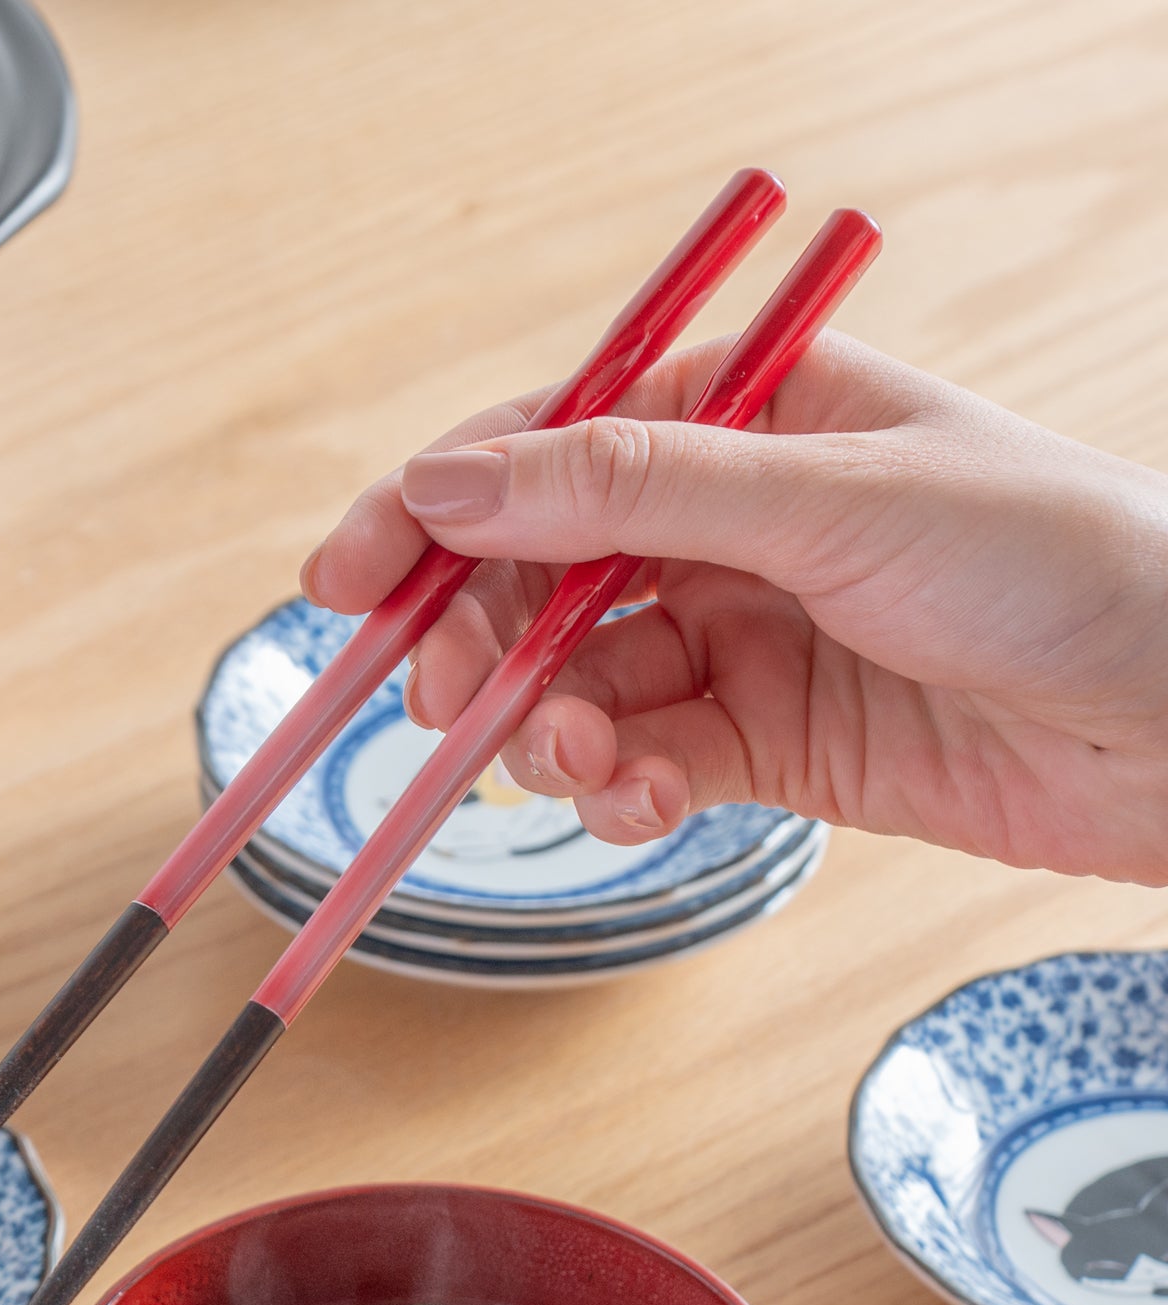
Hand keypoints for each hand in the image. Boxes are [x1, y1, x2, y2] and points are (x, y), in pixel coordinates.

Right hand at [302, 332, 1167, 882]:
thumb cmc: (1051, 564)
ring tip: (584, 765)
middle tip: (444, 706)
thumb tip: (446, 482)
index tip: (345, 581)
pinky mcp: (756, 742)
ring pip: (575, 681)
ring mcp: (736, 633)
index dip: (430, 511)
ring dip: (552, 732)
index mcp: (745, 408)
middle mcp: (726, 518)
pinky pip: (639, 762)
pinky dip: (620, 790)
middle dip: (481, 644)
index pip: (545, 445)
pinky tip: (644, 804)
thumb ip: (627, 493)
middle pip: (537, 575)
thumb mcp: (826, 497)